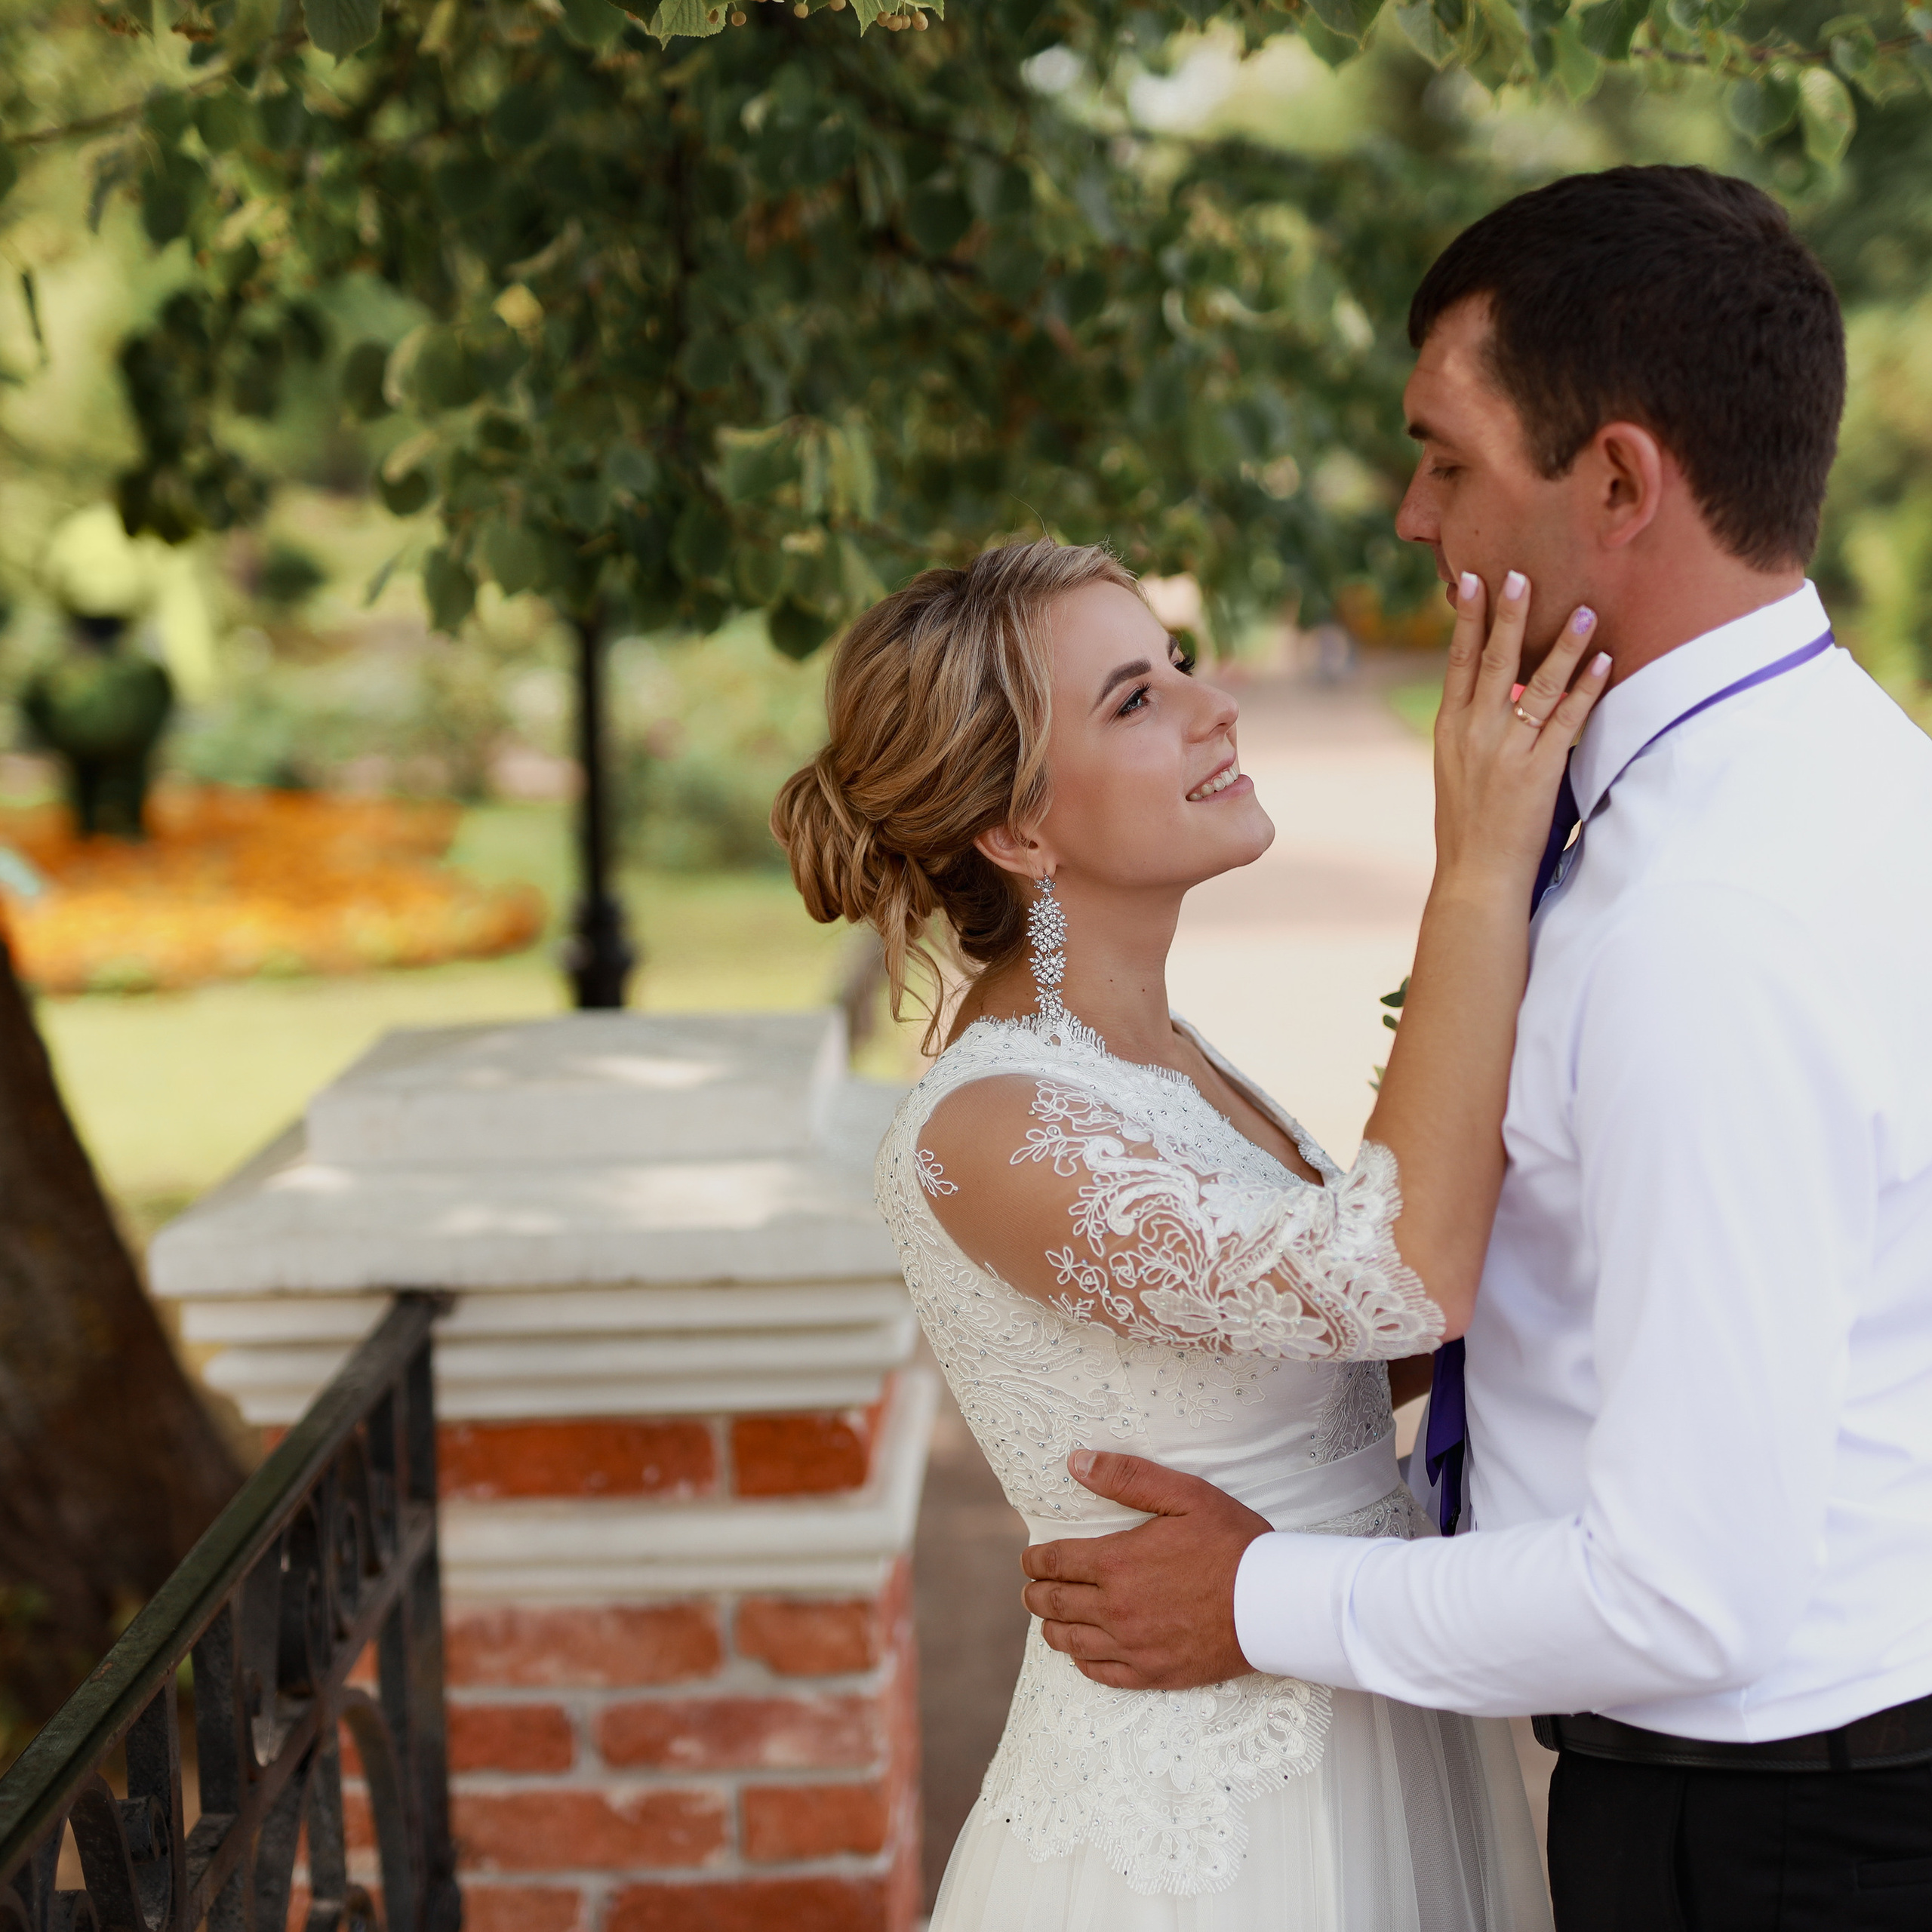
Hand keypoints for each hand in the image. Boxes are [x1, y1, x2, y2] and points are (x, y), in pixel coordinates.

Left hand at [1019, 1449, 1271, 1690]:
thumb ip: (1127, 1477)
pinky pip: (1103, 1674)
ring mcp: (1133, 1646)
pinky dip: (1083, 1663)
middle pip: (1056, 1604)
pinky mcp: (1154, 1673)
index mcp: (1117, 1562)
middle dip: (1036, 1594)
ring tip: (1047, 1621)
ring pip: (1072, 1642)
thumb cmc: (1232, 1543)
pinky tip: (1082, 1655)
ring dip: (1052, 1629)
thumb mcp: (1184, 1495)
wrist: (1273, 1603)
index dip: (1035, 1561)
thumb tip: (1077, 1463)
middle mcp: (1116, 1608)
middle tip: (1030, 1590)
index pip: (1056, 1563)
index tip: (1028, 1560)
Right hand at [1433, 570, 1608, 887]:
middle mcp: (1473, 733)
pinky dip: (1587, 688)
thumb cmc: (1468, 829)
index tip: (1472, 581)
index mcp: (1449, 730)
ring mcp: (1506, 751)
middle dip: (1509, 615)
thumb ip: (1473, 733)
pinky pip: (1567, 720)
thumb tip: (1495, 699)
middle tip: (1521, 573)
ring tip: (1584, 609)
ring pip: (1535, 684)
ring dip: (1563, 644)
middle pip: (1492, 661)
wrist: (1475, 877)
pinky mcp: (1538, 771)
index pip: (1456, 662)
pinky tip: (1605, 661)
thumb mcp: (1455, 772)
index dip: (1466, 619)